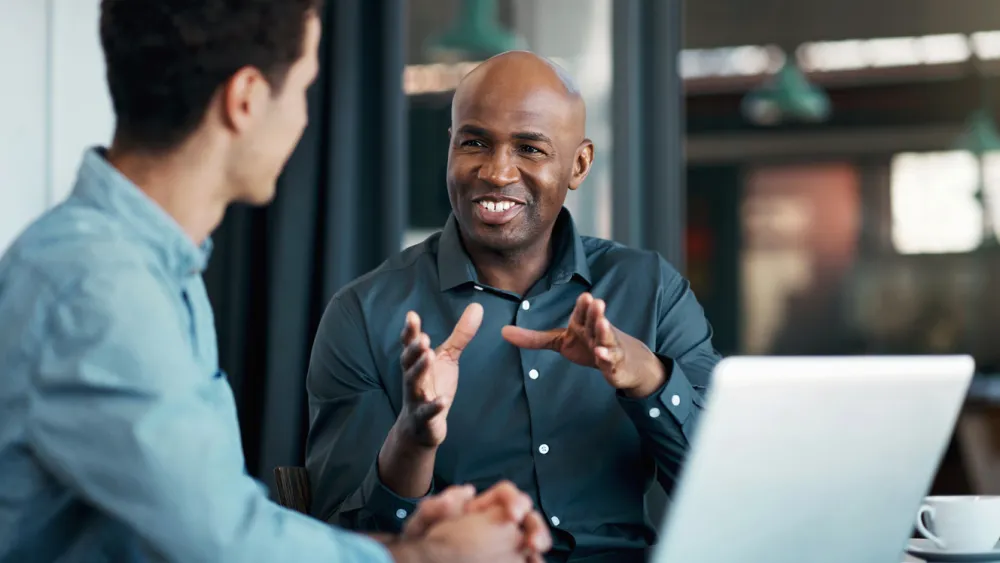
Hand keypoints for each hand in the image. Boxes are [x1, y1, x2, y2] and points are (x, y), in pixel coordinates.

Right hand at [398, 304, 483, 446]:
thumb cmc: (433, 386)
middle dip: (414, 349)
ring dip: (419, 370)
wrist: (421, 427)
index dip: (410, 331)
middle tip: (423, 337)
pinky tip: (442, 402)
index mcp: (417, 362)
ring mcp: (416, 398)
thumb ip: (460, 335)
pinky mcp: (423, 418)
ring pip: (413, 384)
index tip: (412, 315)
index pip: (411, 344)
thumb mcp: (448, 358)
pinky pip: (427, 413)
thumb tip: (477, 307)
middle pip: (409, 362)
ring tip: (428, 356)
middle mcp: (413, 378)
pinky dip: (433, 407)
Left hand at [403, 481, 551, 558]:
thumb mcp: (421, 523)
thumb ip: (435, 507)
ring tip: (536, 554)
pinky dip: (532, 561)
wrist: (419, 560)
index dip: (514, 500)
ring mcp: (503, 543)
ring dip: (537, 544)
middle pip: (526, 516)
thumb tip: (464, 491)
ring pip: (530, 538)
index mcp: (480, 507)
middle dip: (535, 526)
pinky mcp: (505, 560)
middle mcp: (496, 522)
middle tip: (534, 542)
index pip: (505, 494)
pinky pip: (524, 559)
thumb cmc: (420, 540)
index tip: (513, 515)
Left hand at [501, 293, 665, 396]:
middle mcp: (597, 332)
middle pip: (596, 321)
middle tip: (596, 301)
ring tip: (603, 323)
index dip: (584, 306)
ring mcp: (609, 347)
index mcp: (583, 324)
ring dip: (605, 331)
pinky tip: (602, 355)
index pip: (584, 312)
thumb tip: (503, 332)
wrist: (626, 362)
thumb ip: (534, 338)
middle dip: (596, 312)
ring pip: (607, 339)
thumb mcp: (561, 341)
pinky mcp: (615, 364)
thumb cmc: (590, 345)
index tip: (585, 296)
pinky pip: (611, 361)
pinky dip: (608, 358)